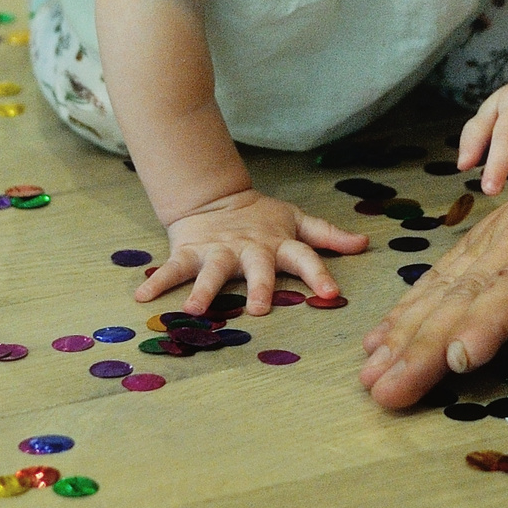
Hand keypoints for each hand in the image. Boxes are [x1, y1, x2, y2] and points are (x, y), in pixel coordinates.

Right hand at [135, 187, 368, 317]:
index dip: (318, 273)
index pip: (304, 257)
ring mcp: (218, 251)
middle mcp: (250, 250)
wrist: (215, 198)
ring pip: (212, 271)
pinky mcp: (190, 252)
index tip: (330, 293)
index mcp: (278, 245)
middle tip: (260, 308)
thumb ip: (329, 235)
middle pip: (257, 268)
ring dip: (204, 290)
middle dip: (260, 287)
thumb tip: (365, 243)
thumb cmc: (263, 219)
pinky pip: (173, 268)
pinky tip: (143, 296)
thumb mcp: (298, 223)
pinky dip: (157, 281)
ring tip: (196, 309)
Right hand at [360, 107, 507, 407]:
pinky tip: (391, 330)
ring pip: (452, 278)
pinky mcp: (507, 229)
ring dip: (409, 326)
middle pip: (473, 286)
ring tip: (369, 371)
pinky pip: (453, 267)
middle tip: (383, 388)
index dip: (491, 319)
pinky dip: (417, 301)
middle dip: (424, 341)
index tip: (456, 357)